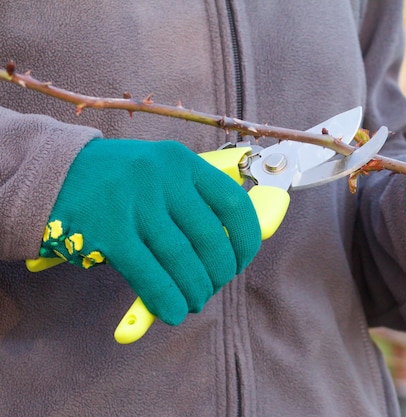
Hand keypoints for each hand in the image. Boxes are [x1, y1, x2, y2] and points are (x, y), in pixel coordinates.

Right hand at [39, 139, 260, 324]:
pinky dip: (166, 299)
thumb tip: (230, 246)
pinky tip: (173, 311)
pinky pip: (149, 274)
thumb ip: (194, 199)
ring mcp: (134, 203)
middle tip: (214, 286)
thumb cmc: (120, 179)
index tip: (242, 260)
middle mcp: (161, 177)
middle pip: (210, 238)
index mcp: (181, 161)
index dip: (246, 239)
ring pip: (181, 260)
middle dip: (219, 273)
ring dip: (195, 290)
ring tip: (195, 301)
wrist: (54, 172)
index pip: (233, 203)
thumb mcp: (161, 172)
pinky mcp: (107, 231)